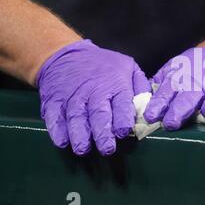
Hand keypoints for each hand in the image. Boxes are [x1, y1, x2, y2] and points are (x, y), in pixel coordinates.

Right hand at [37, 39, 149, 155]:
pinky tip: (63, 141)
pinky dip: (57, 130)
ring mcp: (72, 97)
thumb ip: (141, 87)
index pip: (121, 105)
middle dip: (102, 133)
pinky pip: (54, 117)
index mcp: (115, 85)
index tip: (124, 132)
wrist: (65, 55)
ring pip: (76, 118)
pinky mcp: (54, 102)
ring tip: (83, 149)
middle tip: (107, 149)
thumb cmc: (103, 65)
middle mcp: (94, 92)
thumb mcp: (128, 67)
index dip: (122, 119)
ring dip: (79, 135)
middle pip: (98, 114)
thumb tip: (150, 109)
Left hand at [143, 36, 204, 129]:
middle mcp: (200, 83)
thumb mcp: (177, 68)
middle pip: (189, 97)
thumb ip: (163, 82)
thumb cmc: (198, 64)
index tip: (151, 116)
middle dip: (180, 109)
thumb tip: (143, 98)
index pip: (168, 92)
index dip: (160, 104)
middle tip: (172, 123)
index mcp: (182, 79)